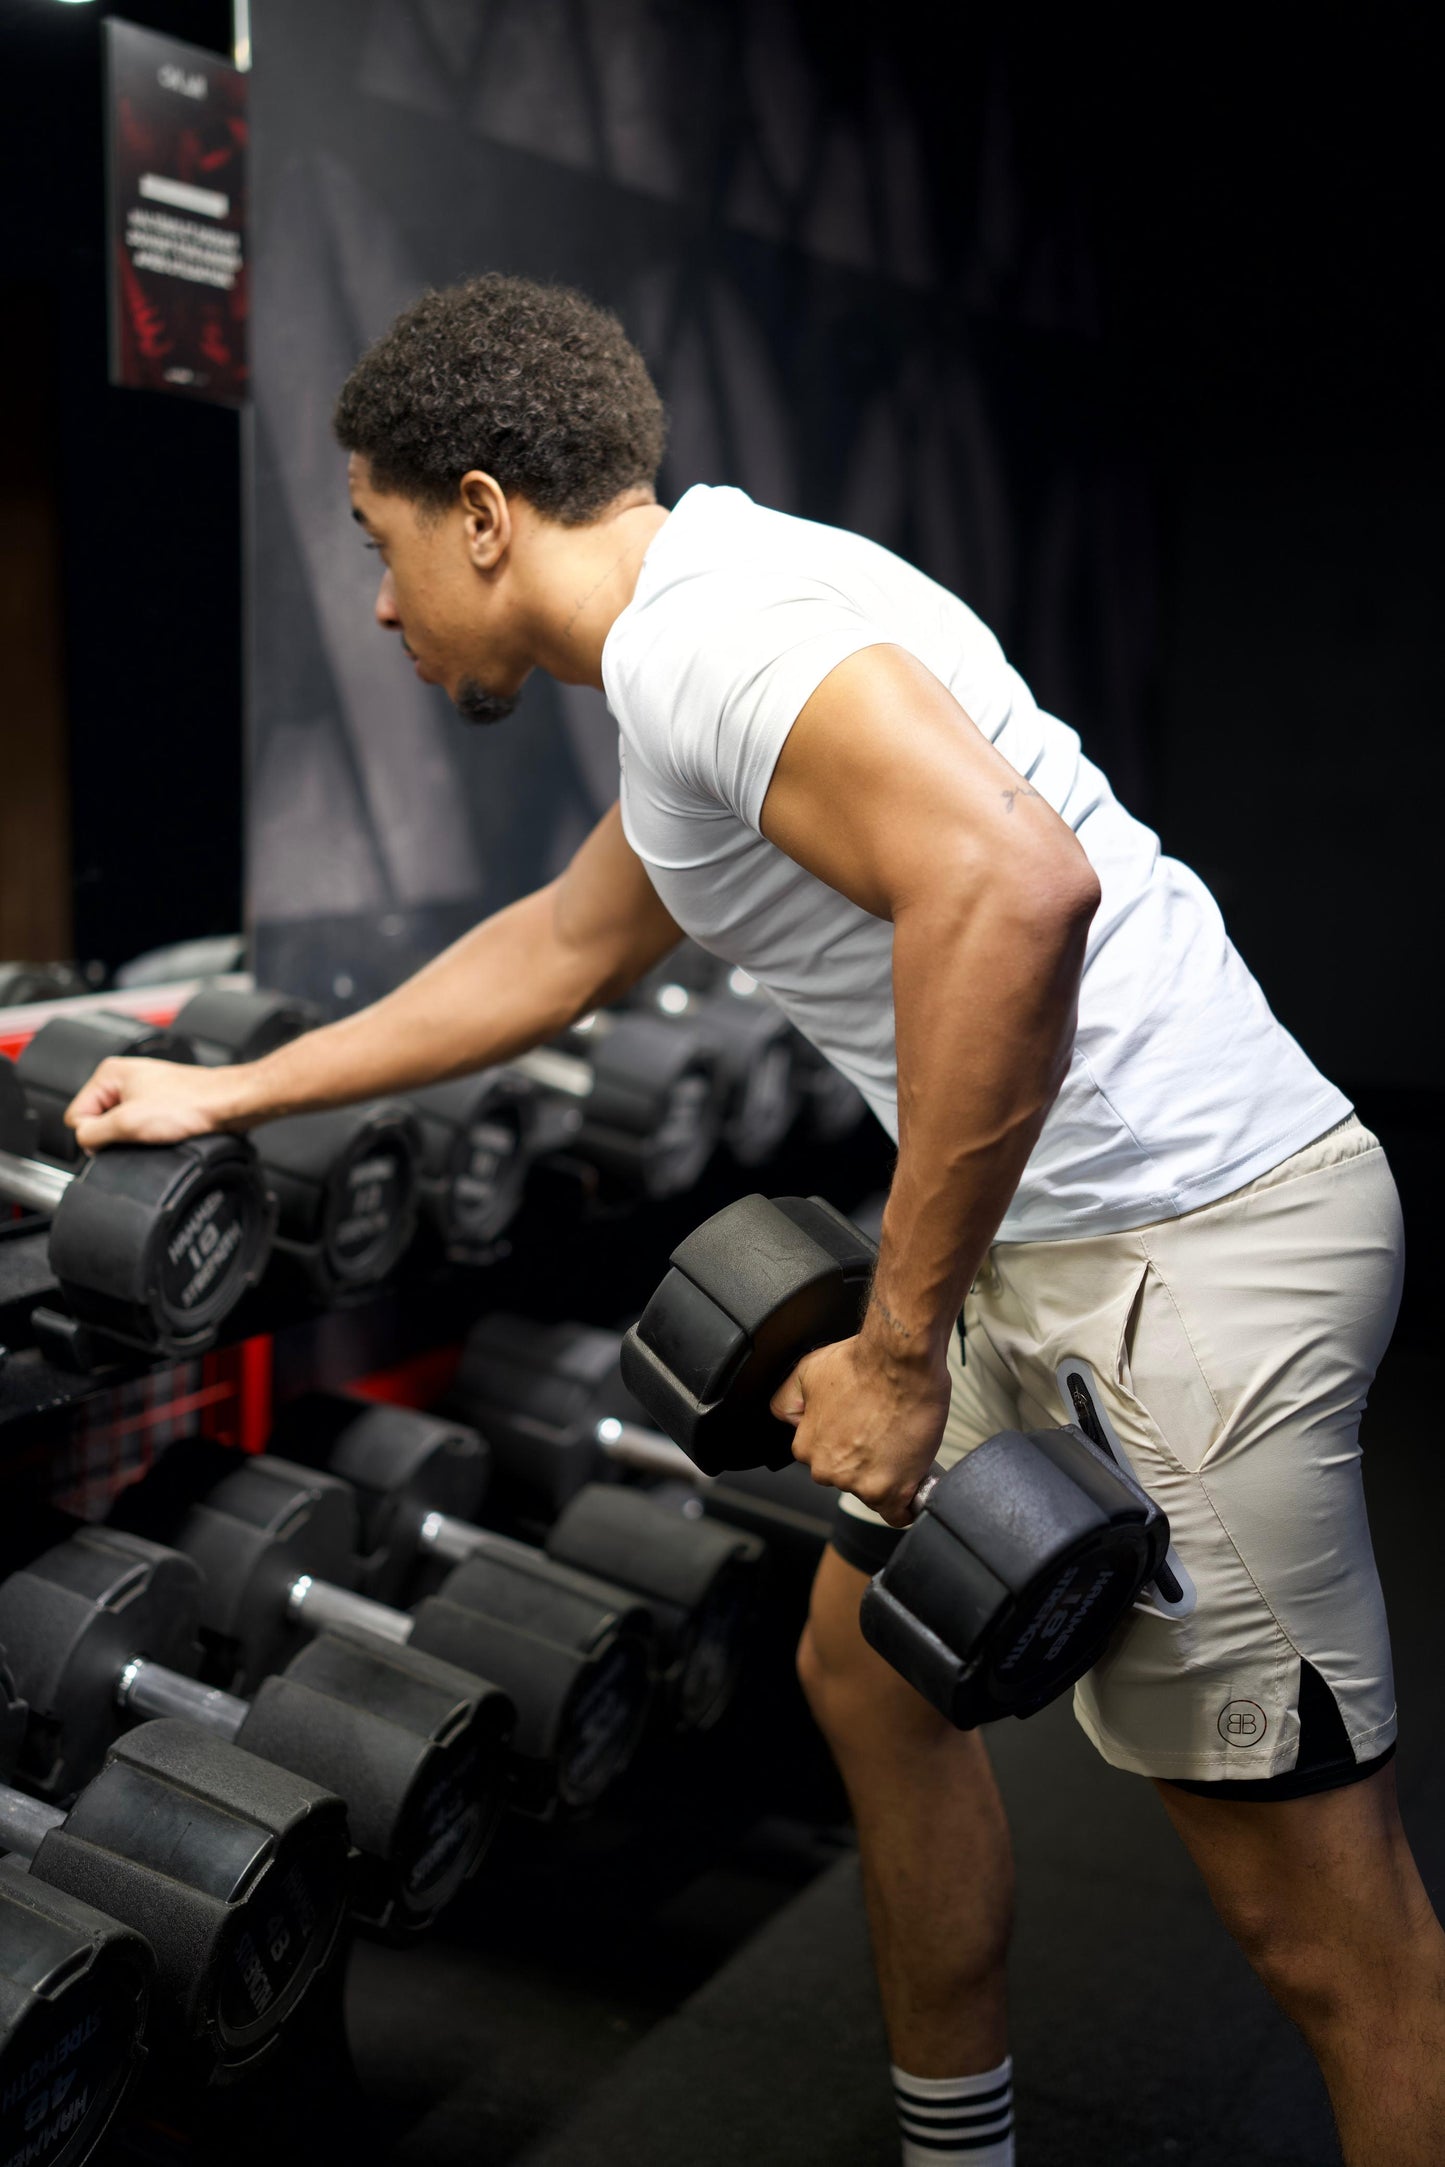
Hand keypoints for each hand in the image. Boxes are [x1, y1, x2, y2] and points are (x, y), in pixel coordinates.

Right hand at [65, 1057, 248, 1151]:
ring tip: (155, 1131)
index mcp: (108, 1073)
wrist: (228, 1104)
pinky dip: (147, 1135)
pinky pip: (139, 1128)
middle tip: (140, 1133)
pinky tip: (163, 1133)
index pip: (76, 1115)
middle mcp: (123, 1079)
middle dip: (114, 1134)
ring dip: (132, 1137)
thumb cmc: (189, 1104)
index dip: (93, 1133)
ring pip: (119, 1127)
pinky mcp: (159, 1105)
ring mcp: (142, 1092)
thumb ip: (93, 1133)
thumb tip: (84, 1141)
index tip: (119, 1135)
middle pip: (97, 1121)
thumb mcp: (128, 1122)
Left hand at [769, 1335, 950, 1527]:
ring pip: (873, 1492)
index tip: (861, 1430)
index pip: (825, 1459)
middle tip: (884, 1432)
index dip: (847, 1444)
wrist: (901, 1361)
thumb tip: (790, 1418)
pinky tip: (910, 1476)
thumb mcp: (807, 1372)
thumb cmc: (864, 1362)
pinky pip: (897, 1513)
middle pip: (849, 1478)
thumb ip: (789, 1401)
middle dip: (866, 1460)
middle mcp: (828, 1469)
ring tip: (901, 1441)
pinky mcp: (891, 1491)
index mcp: (808, 1446)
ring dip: (889, 1474)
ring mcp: (859, 1483)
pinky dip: (905, 1501)